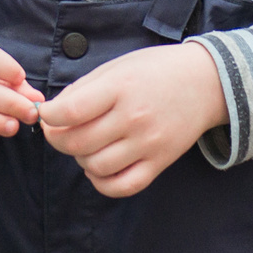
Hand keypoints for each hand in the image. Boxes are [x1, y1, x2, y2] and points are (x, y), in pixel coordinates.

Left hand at [39, 43, 225, 197]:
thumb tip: (53, 113)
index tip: (46, 114)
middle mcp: (134, 117)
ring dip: (79, 159)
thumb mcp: (118, 66)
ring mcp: (148, 143)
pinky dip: (102, 183)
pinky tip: (98, 167)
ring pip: (96, 166)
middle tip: (57, 131)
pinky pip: (123, 186)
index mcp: (121, 87)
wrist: (206, 83)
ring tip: (83, 145)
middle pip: (78, 143)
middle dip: (57, 139)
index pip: (71, 111)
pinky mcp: (160, 162)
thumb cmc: (157, 70)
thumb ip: (84, 89)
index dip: (48, 116)